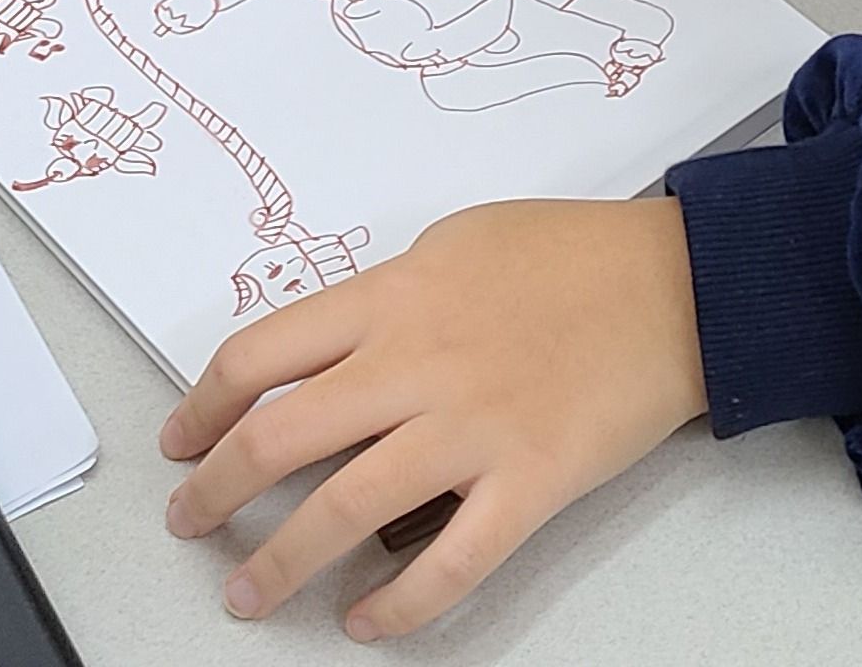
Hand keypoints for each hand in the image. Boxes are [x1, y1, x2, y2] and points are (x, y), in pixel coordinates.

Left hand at [160, 198, 705, 640]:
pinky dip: (399, 604)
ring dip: (280, 562)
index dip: (201, 407)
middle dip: (214, 493)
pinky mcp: (531, 482)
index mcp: (391, 298)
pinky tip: (364, 620)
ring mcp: (472, 429)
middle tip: (188, 521)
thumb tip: (333, 349)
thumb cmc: (572, 255)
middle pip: (279, 440)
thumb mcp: (455, 242)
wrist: (679, 285)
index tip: (182, 438)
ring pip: (344, 509)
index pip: (259, 357)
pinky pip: (451, 562)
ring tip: (247, 593)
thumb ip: (387, 295)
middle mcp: (416, 365)